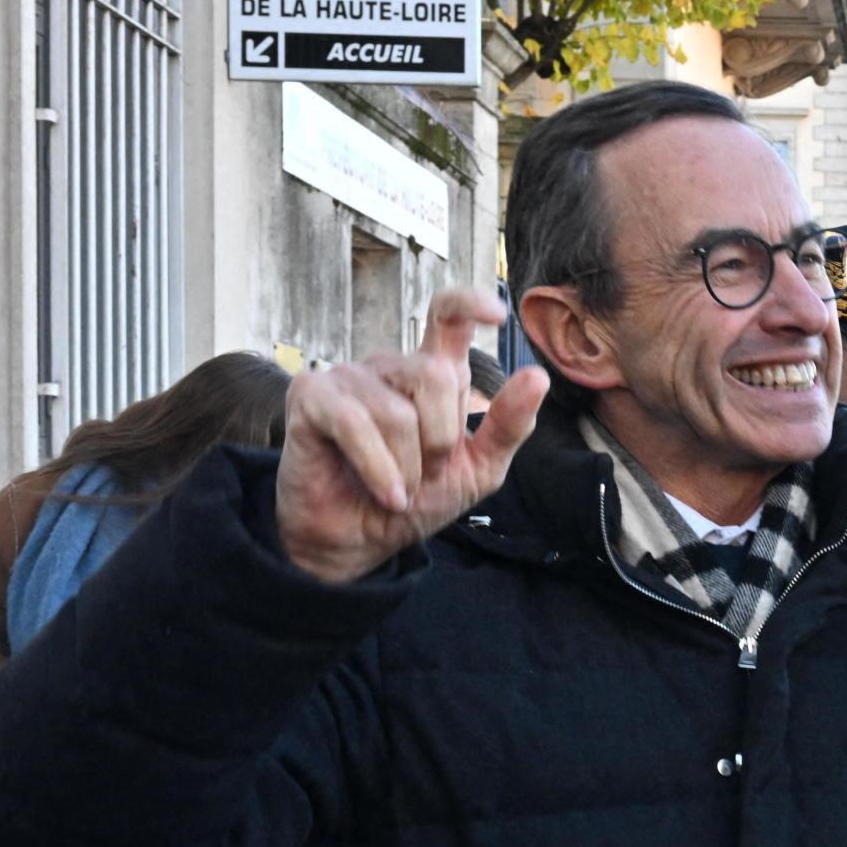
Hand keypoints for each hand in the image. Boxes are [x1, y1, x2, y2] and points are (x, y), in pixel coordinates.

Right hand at [278, 288, 547, 584]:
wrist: (362, 542)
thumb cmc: (416, 499)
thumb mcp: (477, 468)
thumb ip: (508, 425)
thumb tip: (536, 375)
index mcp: (430, 374)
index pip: (448, 317)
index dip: (470, 304)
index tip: (498, 315)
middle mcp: (390, 367)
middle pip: (436, 376)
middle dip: (440, 441)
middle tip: (425, 474)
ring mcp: (347, 377)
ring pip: (398, 413)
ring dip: (407, 467)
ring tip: (397, 488)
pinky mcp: (310, 397)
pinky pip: (355, 425)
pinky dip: (378, 468)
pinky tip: (386, 494)